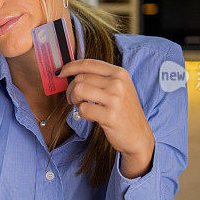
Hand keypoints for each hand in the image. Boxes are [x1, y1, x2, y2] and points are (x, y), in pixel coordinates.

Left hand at [57, 59, 154, 177]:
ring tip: (81, 106)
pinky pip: (83, 109)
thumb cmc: (123, 111)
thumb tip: (71, 72)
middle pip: (80, 78)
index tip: (60, 73)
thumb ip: (100, 78)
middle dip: (71, 89)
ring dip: (74, 100)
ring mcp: (115, 99)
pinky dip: (82, 114)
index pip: (88, 63)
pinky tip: (90, 116)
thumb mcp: (118, 88)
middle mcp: (118, 83)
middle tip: (73, 99)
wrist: (138, 135)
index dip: (70, 67)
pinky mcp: (110, 115)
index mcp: (120, 73)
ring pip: (79, 90)